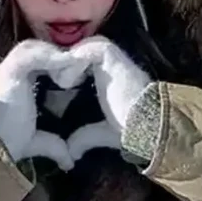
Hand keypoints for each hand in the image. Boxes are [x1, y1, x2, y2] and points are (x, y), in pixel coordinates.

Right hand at [0, 40, 90, 170]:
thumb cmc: (7, 139)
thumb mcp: (36, 141)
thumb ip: (52, 145)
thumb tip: (69, 162)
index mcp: (27, 81)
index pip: (54, 66)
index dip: (72, 70)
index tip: (90, 80)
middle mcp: (21, 69)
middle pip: (52, 54)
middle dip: (71, 60)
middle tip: (91, 69)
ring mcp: (16, 64)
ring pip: (46, 51)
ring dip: (64, 59)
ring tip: (81, 69)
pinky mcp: (13, 65)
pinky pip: (38, 55)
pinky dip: (55, 58)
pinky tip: (69, 65)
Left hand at [62, 37, 150, 159]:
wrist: (145, 123)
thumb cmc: (128, 128)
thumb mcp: (100, 132)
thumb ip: (84, 136)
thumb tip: (69, 152)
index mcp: (108, 77)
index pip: (81, 63)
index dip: (67, 73)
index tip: (57, 90)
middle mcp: (110, 63)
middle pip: (79, 52)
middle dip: (64, 65)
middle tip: (56, 84)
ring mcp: (111, 56)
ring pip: (81, 48)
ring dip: (68, 63)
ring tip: (62, 83)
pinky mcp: (111, 54)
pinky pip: (86, 50)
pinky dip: (74, 63)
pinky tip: (69, 82)